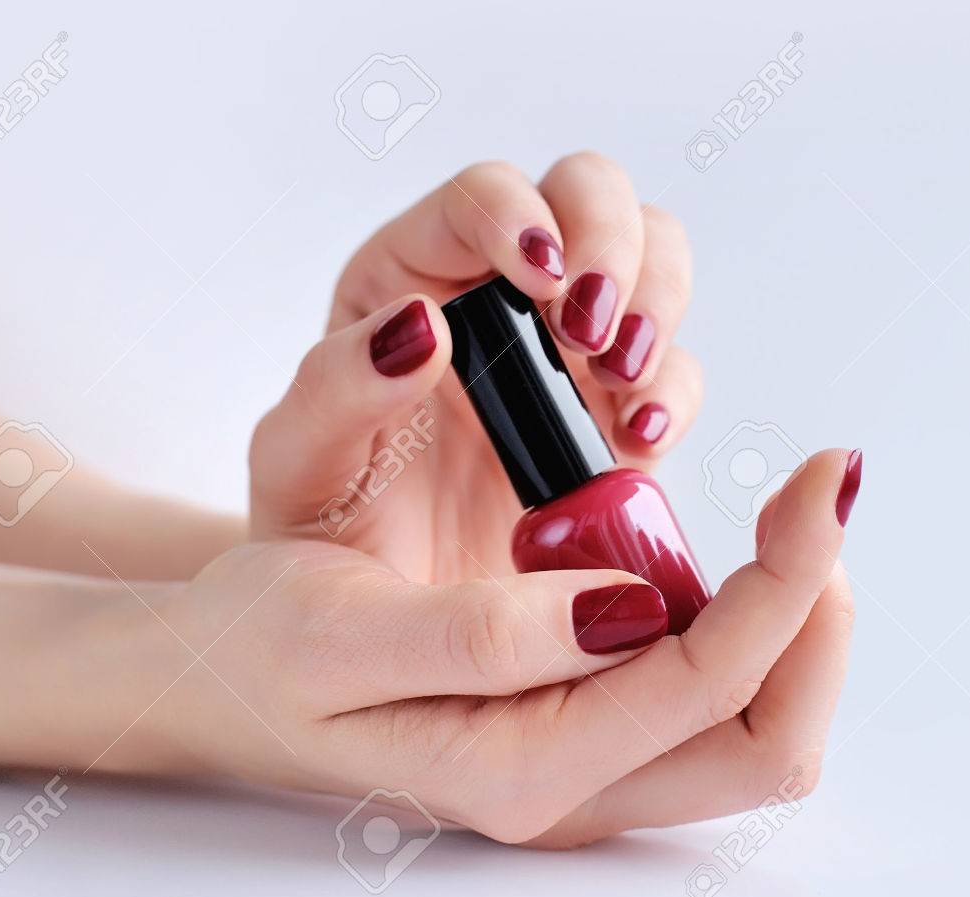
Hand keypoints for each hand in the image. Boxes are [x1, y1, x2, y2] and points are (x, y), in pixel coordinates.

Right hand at [130, 450, 854, 846]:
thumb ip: (484, 637)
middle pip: (768, 739)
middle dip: (814, 617)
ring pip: (752, 727)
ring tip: (772, 524)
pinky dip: (741, 627)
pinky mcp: (585, 735)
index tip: (822, 479)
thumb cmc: (265, 647)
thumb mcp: (344, 630)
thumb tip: (631, 608)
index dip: (786, 581)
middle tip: (810, 503)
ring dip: (788, 624)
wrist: (224, 679)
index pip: (709, 685)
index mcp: (523, 768)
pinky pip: (706, 702)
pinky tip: (710, 560)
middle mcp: (572, 792)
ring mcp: (586, 772)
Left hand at [249, 154, 700, 581]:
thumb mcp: (296, 465)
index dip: (519, 213)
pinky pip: (672, 374)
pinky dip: (674, 392)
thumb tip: (419, 325)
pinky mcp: (614, 422)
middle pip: (589, 194)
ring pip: (652, 261)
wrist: (377, 630)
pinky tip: (640, 439)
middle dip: (610, 243)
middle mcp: (498, 297)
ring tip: (622, 380)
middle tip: (588, 330)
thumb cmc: (322, 534)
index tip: (539, 277)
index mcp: (407, 280)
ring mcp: (566, 356)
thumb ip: (335, 390)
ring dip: (656, 301)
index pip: (479, 196)